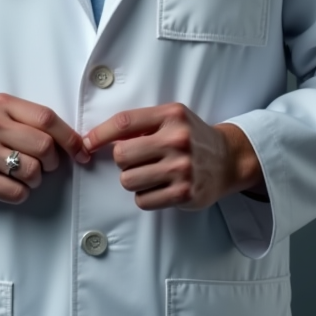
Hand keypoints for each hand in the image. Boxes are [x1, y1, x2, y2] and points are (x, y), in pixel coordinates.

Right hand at [0, 93, 89, 203]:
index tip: (81, 151)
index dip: (69, 137)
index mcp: (2, 105)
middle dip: (52, 160)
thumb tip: (77, 144)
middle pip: (44, 146)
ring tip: (24, 173)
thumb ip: (36, 122)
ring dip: (36, 178)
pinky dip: (22, 192)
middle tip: (46, 163)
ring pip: (32, 171)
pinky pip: (17, 192)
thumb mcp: (7, 114)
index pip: (46, 118)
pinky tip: (11, 183)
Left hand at [83, 103, 263, 210]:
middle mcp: (177, 140)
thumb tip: (99, 138)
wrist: (228, 159)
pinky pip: (142, 200)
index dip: (100, 134)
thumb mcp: (171, 118)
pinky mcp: (184, 193)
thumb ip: (142, 124)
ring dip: (133, 180)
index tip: (86, 143)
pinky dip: (145, 196)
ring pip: (128, 180)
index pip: (124, 123)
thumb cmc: (192, 136)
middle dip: (124, 160)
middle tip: (138, 160)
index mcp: (171, 115)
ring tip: (151, 173)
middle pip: (122, 155)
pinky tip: (160, 187)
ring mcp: (181, 168)